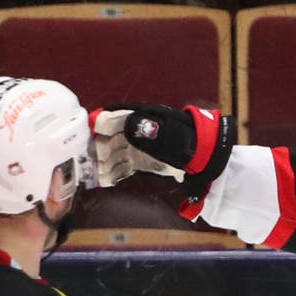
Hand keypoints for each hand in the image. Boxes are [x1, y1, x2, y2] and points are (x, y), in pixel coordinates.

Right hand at [90, 104, 234, 188]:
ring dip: (105, 161)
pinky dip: (115, 172)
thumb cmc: (185, 140)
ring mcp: (140, 147)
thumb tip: (126, 128)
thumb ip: (145, 130)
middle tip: (91, 156)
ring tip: (97, 171)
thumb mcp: (166, 132)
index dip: (103, 120)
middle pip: (113, 136)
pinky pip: (124, 165)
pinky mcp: (143, 161)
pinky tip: (106, 179)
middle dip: (101, 145)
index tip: (92, 127)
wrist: (203, 154)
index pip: (117, 116)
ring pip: (116, 152)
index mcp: (143, 117)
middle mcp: (138, 130)